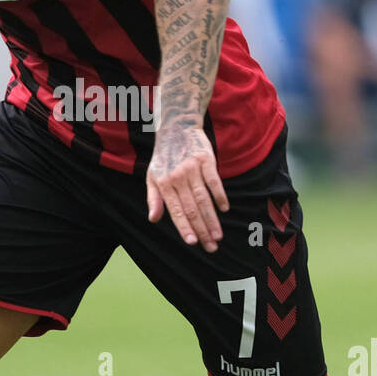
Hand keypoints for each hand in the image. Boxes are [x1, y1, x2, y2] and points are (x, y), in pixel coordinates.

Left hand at [146, 122, 228, 251]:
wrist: (176, 128)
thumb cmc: (164, 158)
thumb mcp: (152, 177)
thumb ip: (154, 199)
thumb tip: (153, 219)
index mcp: (163, 184)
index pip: (175, 211)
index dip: (184, 228)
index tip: (193, 243)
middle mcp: (177, 177)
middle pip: (192, 208)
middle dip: (202, 230)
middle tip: (211, 247)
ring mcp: (192, 168)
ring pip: (204, 199)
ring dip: (212, 219)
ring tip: (218, 235)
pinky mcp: (206, 159)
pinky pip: (214, 181)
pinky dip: (220, 196)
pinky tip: (224, 210)